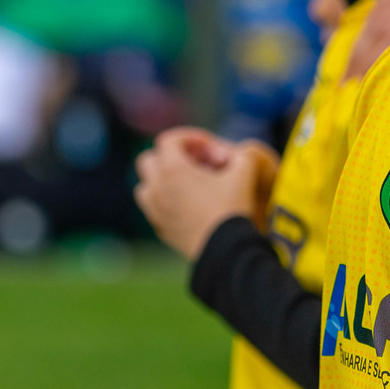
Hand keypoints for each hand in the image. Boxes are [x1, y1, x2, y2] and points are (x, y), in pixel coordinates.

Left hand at [134, 127, 277, 258]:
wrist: (226, 250)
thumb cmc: (233, 207)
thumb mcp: (244, 171)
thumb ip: (239, 154)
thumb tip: (233, 156)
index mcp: (172, 169)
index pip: (168, 141)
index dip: (188, 137)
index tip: (207, 144)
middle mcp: (157, 188)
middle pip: (149, 160)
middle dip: (170, 156)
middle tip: (195, 163)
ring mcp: (154, 210)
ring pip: (145, 185)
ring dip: (161, 179)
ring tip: (187, 183)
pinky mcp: (160, 229)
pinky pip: (153, 208)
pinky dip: (164, 200)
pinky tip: (188, 204)